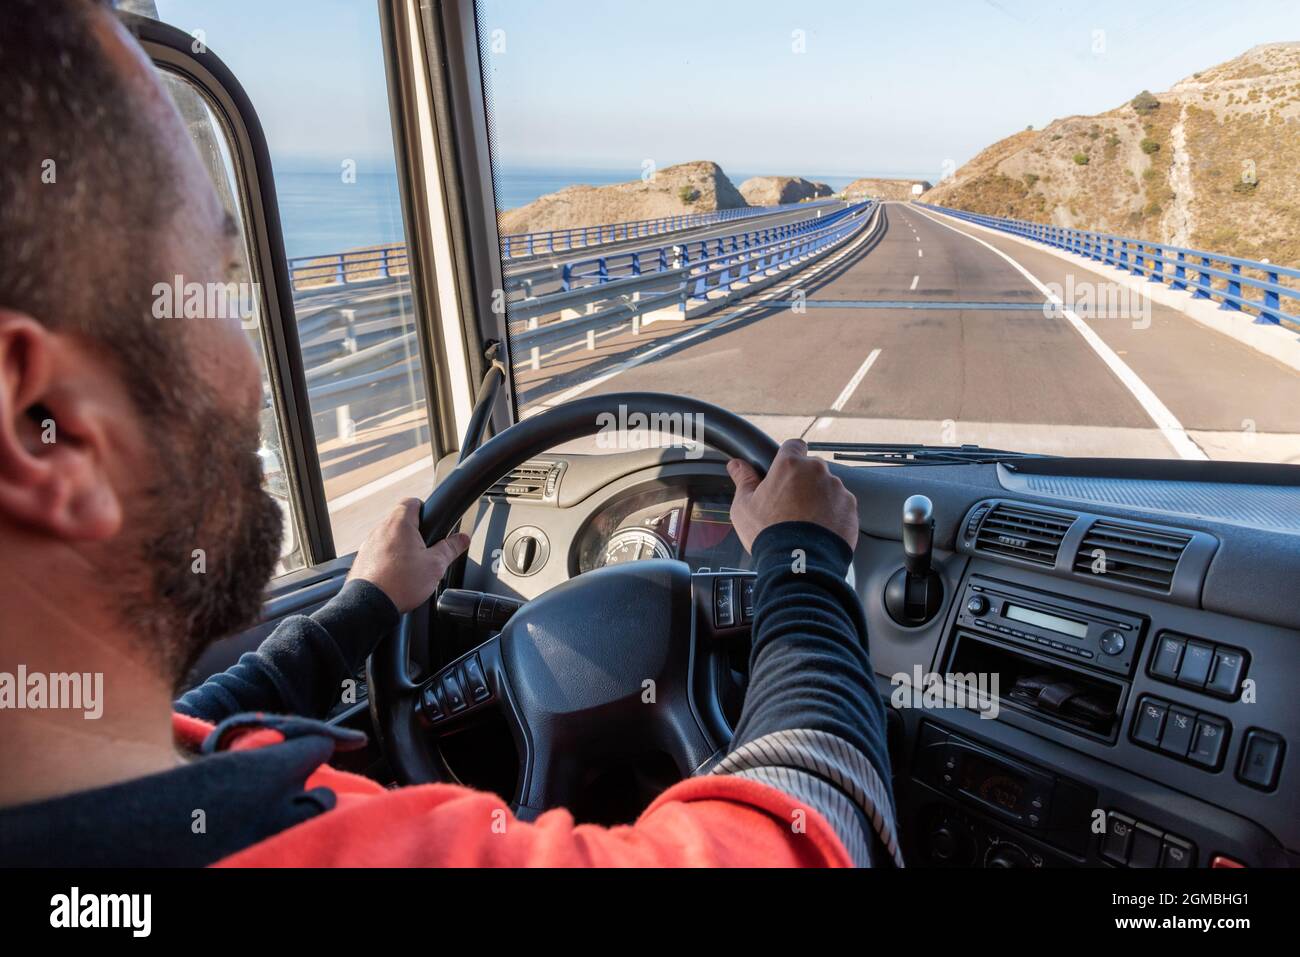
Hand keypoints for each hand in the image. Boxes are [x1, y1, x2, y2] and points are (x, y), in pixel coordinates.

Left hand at [347, 499, 470, 613]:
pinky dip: (388, 560)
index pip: (412, 502)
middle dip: (415, 533)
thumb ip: (451, 548)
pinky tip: (397, 576)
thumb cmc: (400, 582)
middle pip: (401, 521)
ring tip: (412, 567)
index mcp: (400, 524)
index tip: (432, 520)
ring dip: (401, 547)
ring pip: (389, 538)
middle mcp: (381, 530)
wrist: (370, 605)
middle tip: (427, 550)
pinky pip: (379, 553)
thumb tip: (463, 539)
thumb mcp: (435, 565)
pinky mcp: (362, 559)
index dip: (424, 508)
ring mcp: (368, 544)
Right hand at [727, 439, 858, 552]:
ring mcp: (837, 489)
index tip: (785, 471)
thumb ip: (743, 480)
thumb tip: (736, 465)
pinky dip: (832, 514)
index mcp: (790, 465)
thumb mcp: (744, 507)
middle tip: (790, 505)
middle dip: (803, 482)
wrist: (799, 564)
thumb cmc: (769, 534)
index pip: (793, 445)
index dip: (788, 456)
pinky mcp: (850, 507)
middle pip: (811, 468)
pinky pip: (840, 505)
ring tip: (806, 522)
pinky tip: (819, 530)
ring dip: (819, 498)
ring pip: (827, 487)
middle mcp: (816, 471)